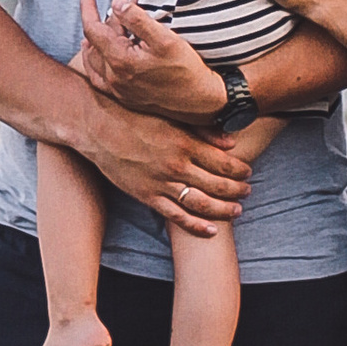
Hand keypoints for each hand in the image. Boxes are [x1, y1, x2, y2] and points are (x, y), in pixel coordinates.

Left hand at [76, 0, 228, 120]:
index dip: (87, 8)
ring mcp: (117, 90)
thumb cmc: (187, 70)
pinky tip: (98, 54)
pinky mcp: (124, 97)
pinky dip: (94, 61)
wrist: (201, 102)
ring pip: (94, 59)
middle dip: (106, 20)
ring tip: (107, 24)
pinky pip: (98, 77)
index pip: (93, 29)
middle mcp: (113, 78)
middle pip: (96, 41)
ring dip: (98, 39)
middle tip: (125, 7)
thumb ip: (138, 19)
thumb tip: (116, 3)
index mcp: (120, 61)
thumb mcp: (165, 39)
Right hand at [80, 92, 253, 238]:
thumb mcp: (170, 115)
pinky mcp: (147, 196)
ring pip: (202, 204)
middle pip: (218, 185)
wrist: (97, 127)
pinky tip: (211, 230)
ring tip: (237, 210)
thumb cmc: (134, 115)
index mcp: (185, 143)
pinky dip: (196, 226)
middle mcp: (177, 166)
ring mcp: (162, 184)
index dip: (240, 170)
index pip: (224, 163)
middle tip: (248, 191)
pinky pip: (176, 217)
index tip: (248, 171)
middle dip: (237, 190)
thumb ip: (202, 129)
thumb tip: (231, 142)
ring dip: (224, 209)